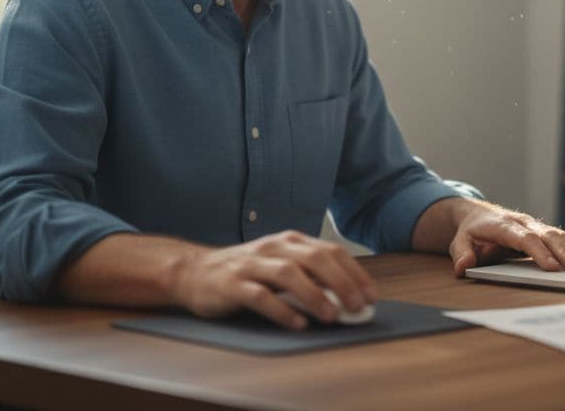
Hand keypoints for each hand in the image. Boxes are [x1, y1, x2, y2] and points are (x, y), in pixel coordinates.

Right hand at [169, 230, 375, 328]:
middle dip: (341, 283)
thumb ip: (310, 277)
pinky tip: (298, 323)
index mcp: (290, 241)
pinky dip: (281, 310)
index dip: (354, 273)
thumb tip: (348, 299)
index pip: (330, 252)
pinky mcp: (231, 284)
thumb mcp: (280, 265)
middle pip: (314, 259)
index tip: (370, 296)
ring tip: (332, 315)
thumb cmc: (246, 272)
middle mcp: (273, 247)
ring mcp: (251, 264)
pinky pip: (259, 296)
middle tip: (358, 306)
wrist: (194, 272)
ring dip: (314, 295)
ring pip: (288, 274)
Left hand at [445, 202, 564, 276]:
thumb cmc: (471, 232)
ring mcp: (534, 225)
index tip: (552, 267)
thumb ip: (461, 255)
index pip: (525, 238)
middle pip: (547, 235)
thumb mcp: (459, 243)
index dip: (540, 252)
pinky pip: (561, 238)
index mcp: (504, 226)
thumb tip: (464, 267)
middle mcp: (523, 222)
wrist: (476, 215)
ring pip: (558, 235)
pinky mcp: (541, 231)